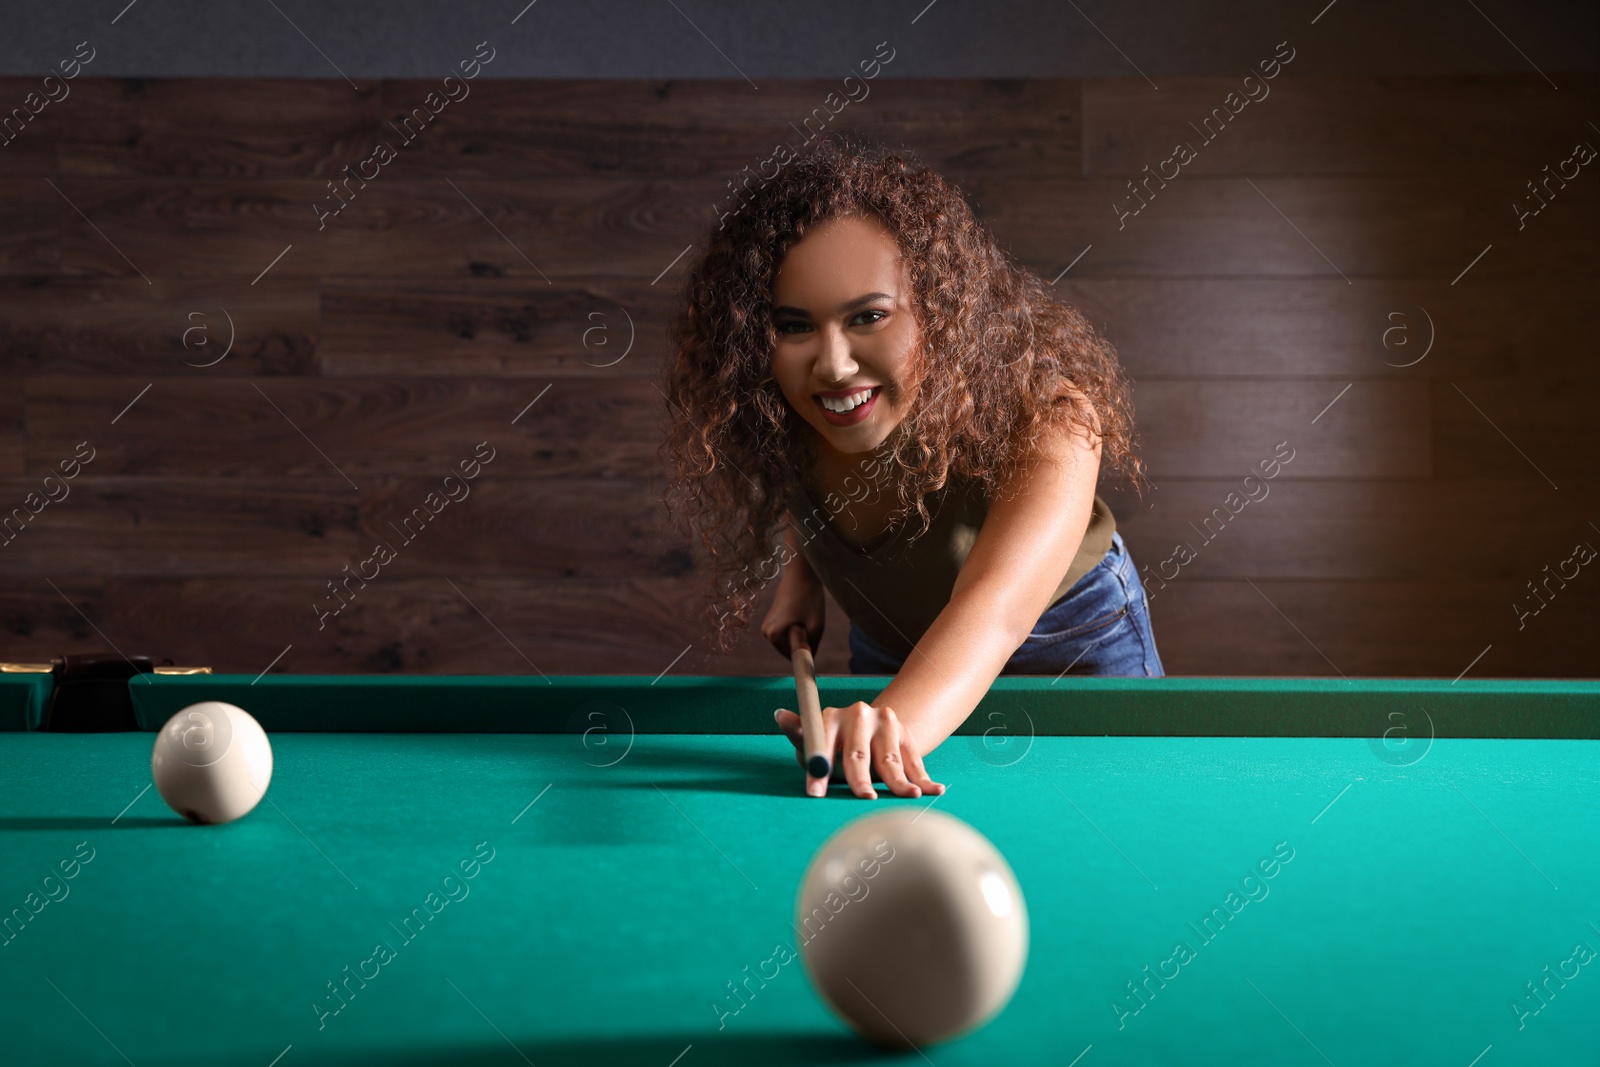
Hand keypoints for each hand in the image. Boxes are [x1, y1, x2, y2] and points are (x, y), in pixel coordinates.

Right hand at [761, 566, 824, 659]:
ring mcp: (767, 626)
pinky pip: (788, 631)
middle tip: (809, 619)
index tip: (809, 641)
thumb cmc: (810, 599)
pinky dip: (797, 625)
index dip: (806, 652)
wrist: (801, 573)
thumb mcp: (815, 627)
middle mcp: (766, 633)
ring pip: (790, 640)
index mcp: (773, 636)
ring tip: (804, 613)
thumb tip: (805, 662)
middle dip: (804, 639)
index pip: (794, 657)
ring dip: (801, 632)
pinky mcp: (771, 619)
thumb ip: (810, 648)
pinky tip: (799, 609)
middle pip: (791, 649)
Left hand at [774, 703, 946, 799]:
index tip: (815, 793)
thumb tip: (779, 714)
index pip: (823, 745)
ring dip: (900, 780)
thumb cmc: (833, 744)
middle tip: (864, 798)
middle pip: (858, 752)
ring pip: (890, 758)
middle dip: (861, 778)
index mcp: (831, 717)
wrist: (869, 727)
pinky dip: (924, 777)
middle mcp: (860, 715)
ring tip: (909, 795)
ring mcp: (886, 723)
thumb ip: (800, 734)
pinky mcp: (906, 734)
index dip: (818, 770)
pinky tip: (935, 790)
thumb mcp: (815, 739)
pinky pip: (914, 760)